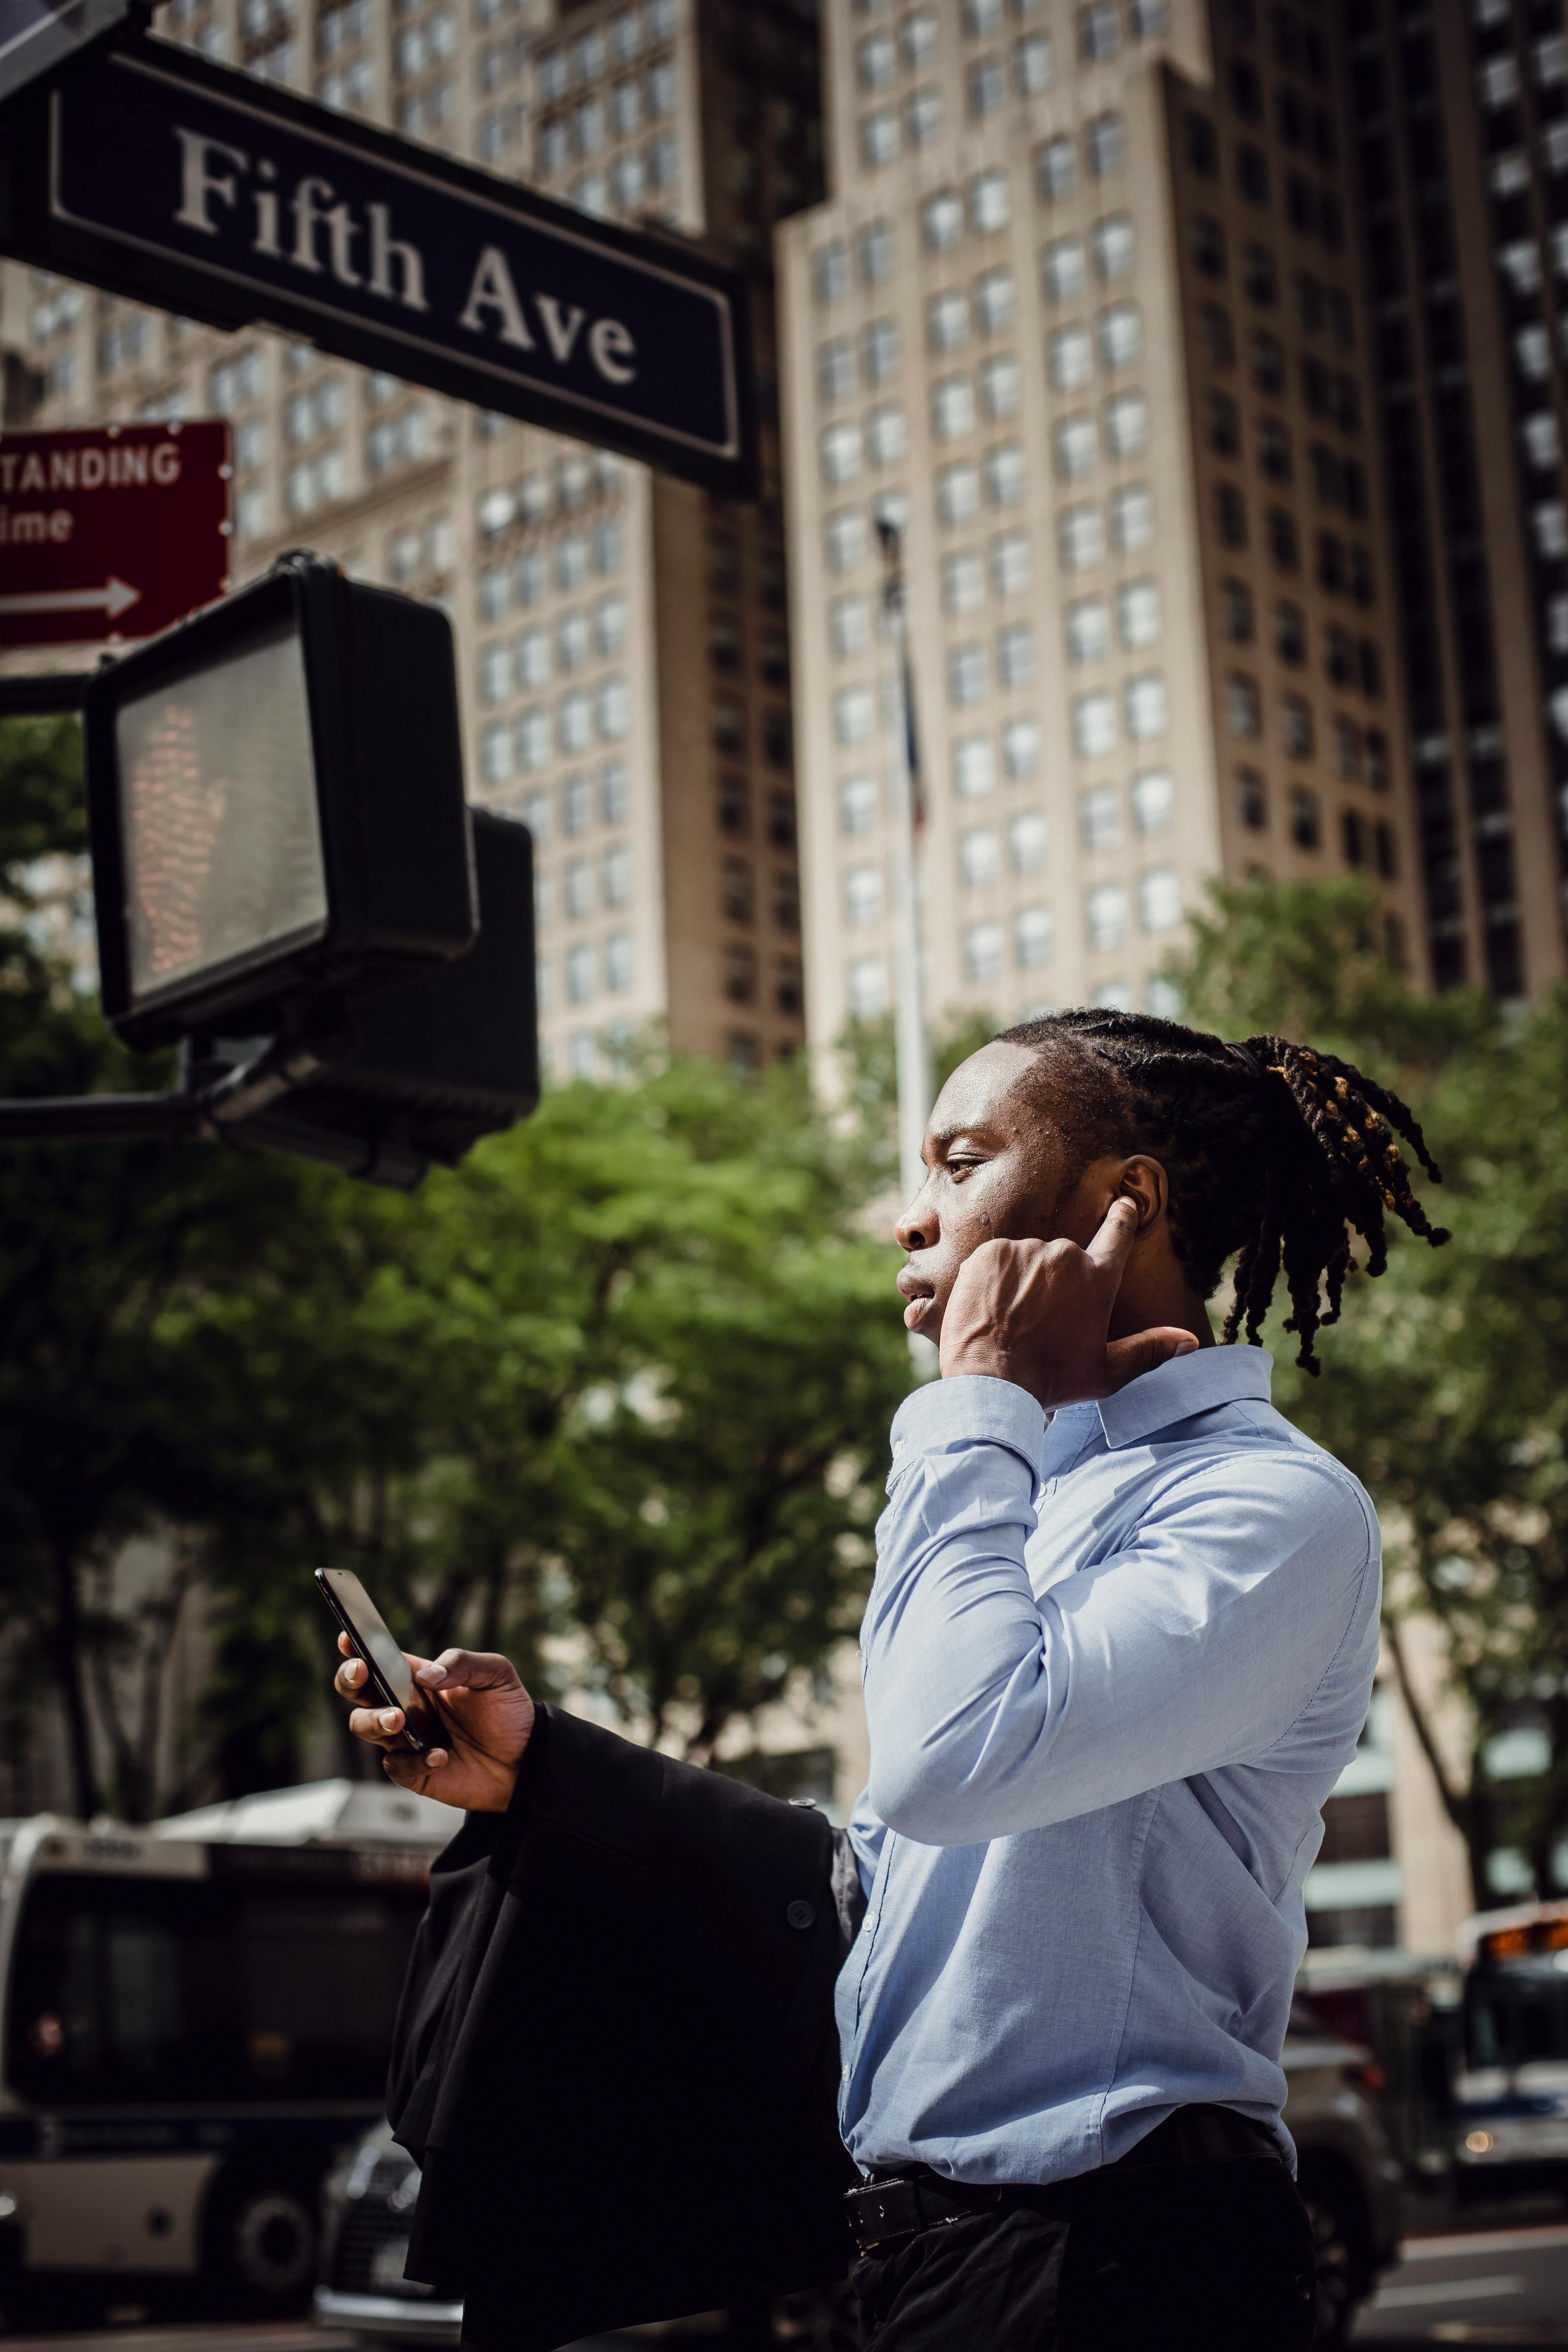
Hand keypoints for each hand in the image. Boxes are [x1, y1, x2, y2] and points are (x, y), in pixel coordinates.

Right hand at [334, 1635, 533, 1811]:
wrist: (526, 1759)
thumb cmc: (508, 1710)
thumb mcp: (496, 1675)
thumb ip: (463, 1664)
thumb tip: (428, 1676)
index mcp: (419, 1677)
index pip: (379, 1658)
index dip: (357, 1647)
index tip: (348, 1637)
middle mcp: (405, 1706)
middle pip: (358, 1690)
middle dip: (349, 1679)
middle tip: (361, 1673)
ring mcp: (405, 1739)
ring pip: (364, 1726)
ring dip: (375, 1720)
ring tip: (400, 1719)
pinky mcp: (414, 1770)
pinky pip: (396, 1765)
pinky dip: (413, 1760)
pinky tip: (440, 1755)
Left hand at [938, 1199, 1198, 1408]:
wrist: (993, 1382)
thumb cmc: (1051, 1379)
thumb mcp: (1107, 1373)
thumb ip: (1150, 1351)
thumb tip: (1190, 1341)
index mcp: (1098, 1279)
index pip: (1116, 1236)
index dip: (1121, 1219)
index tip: (1124, 1204)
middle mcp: (1065, 1256)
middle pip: (1063, 1258)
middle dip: (1053, 1283)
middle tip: (1038, 1322)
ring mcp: (1025, 1251)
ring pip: (1027, 1259)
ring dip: (1021, 1282)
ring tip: (1012, 1320)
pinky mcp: (990, 1253)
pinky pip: (995, 1259)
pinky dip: (992, 1280)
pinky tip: (990, 1309)